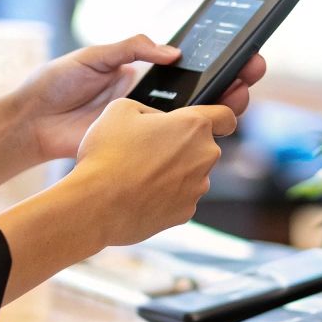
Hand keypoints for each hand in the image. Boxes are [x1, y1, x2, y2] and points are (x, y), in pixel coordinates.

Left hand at [15, 34, 267, 162]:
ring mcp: (147, 124)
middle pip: (202, 93)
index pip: (190, 66)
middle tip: (250, 74)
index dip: (218, 62)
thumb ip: (131, 48)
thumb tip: (173, 52)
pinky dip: (194, 142)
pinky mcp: (137, 147)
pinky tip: (211, 134)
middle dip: (231, 83)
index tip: (243, 54)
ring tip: (239, 99)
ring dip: (221, 110)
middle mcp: (152, 99)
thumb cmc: (57, 83)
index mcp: (143, 74)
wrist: (31, 122)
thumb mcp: (95, 55)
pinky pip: (171, 146)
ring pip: (194, 120)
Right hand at [67, 99, 236, 246]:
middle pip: (202, 146)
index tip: (211, 122)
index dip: (219, 117)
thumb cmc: (107, 154)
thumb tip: (157, 121)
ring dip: (172, 172)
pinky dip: (165, 196)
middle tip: (147, 149)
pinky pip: (180, 198)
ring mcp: (198, 187)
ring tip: (137, 174)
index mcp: (194, 125)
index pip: (226, 117)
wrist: (95, 204)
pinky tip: (139, 193)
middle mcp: (205, 156)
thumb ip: (150, 109)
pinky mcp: (186, 212)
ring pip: (190, 173)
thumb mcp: (121, 108)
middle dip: (181, 146)